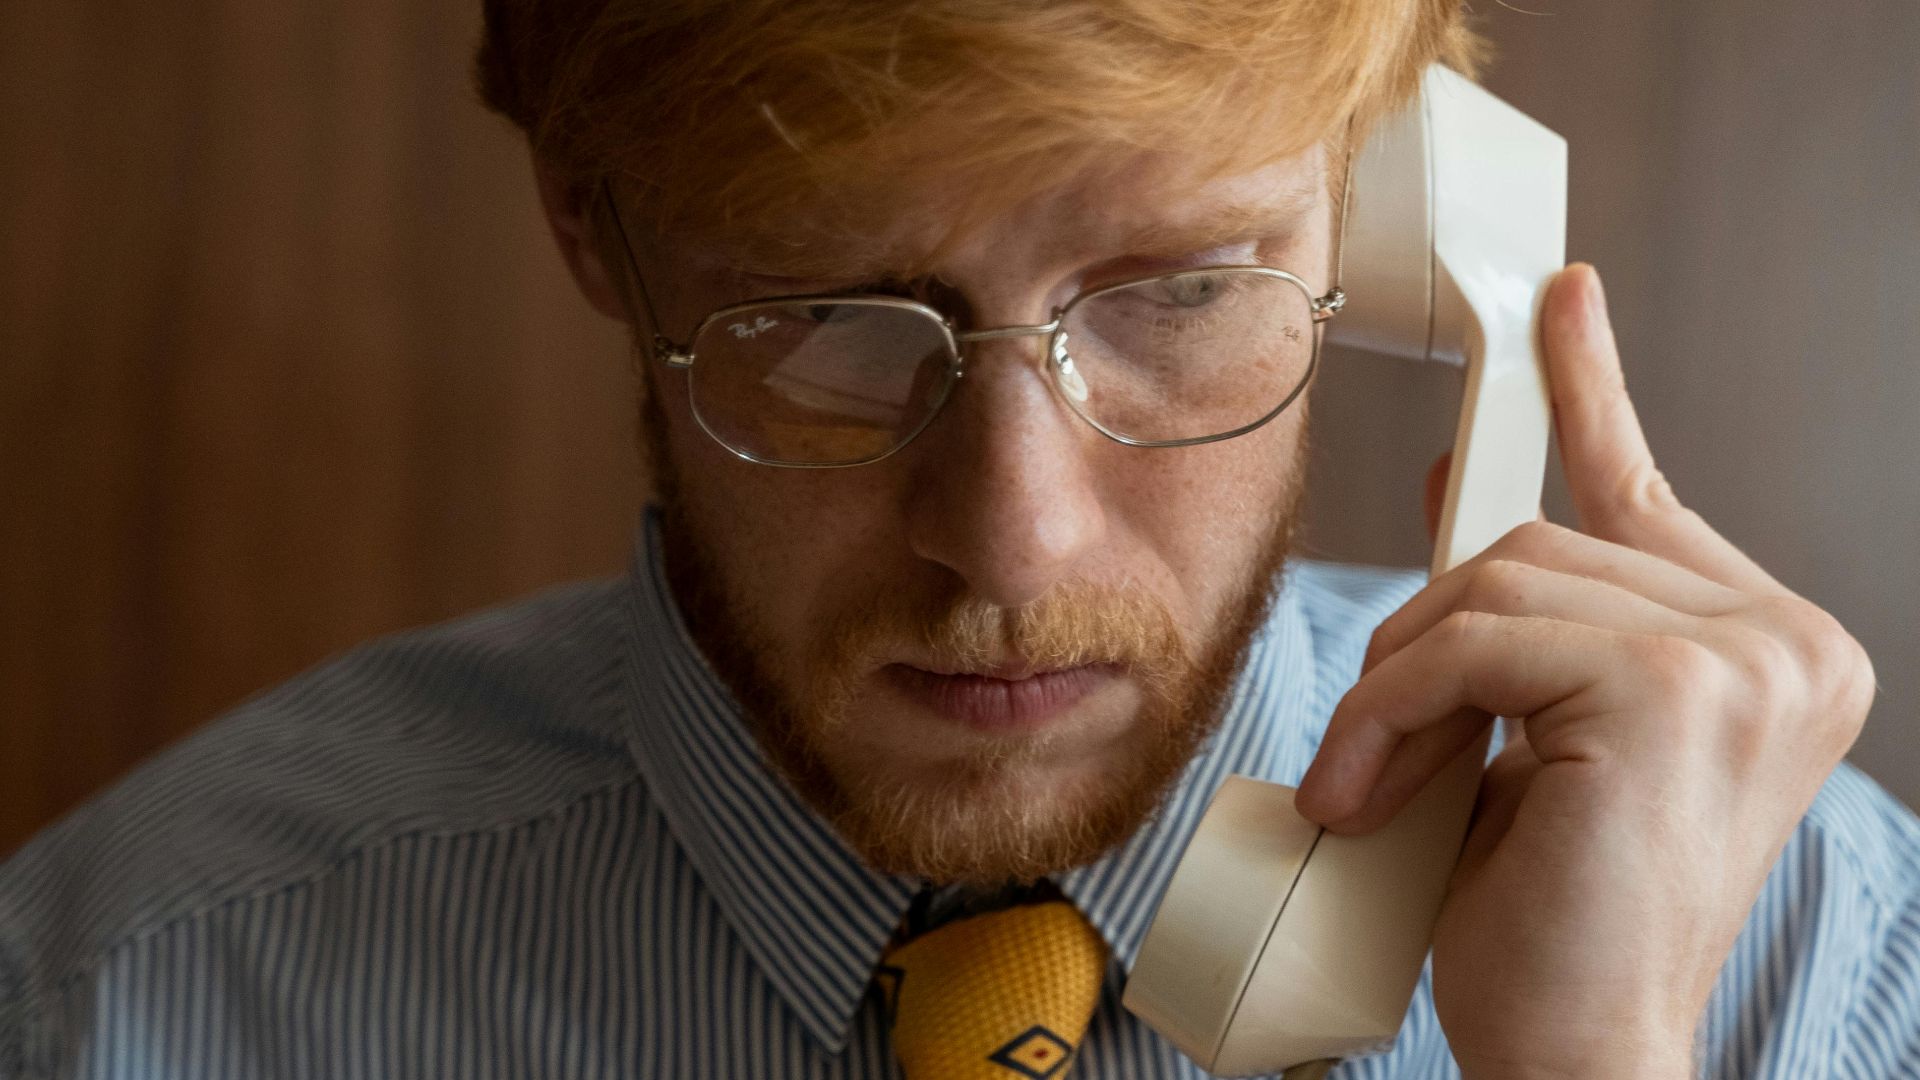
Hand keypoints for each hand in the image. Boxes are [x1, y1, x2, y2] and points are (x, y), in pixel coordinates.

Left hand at [1293, 264, 1876, 1078]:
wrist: (1581, 1050)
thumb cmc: (1555, 918)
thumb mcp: (1530, 738)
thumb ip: (1521, 622)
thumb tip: (1462, 497)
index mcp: (1771, 649)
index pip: (1648, 495)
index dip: (1590, 391)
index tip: (1560, 301)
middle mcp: (1786, 641)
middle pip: (1538, 543)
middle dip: (1423, 643)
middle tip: (1368, 750)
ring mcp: (1745, 659)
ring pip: (1495, 583)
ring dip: (1397, 687)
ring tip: (1365, 790)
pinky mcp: (1673, 689)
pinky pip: (1470, 644)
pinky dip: (1389, 714)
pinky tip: (1365, 796)